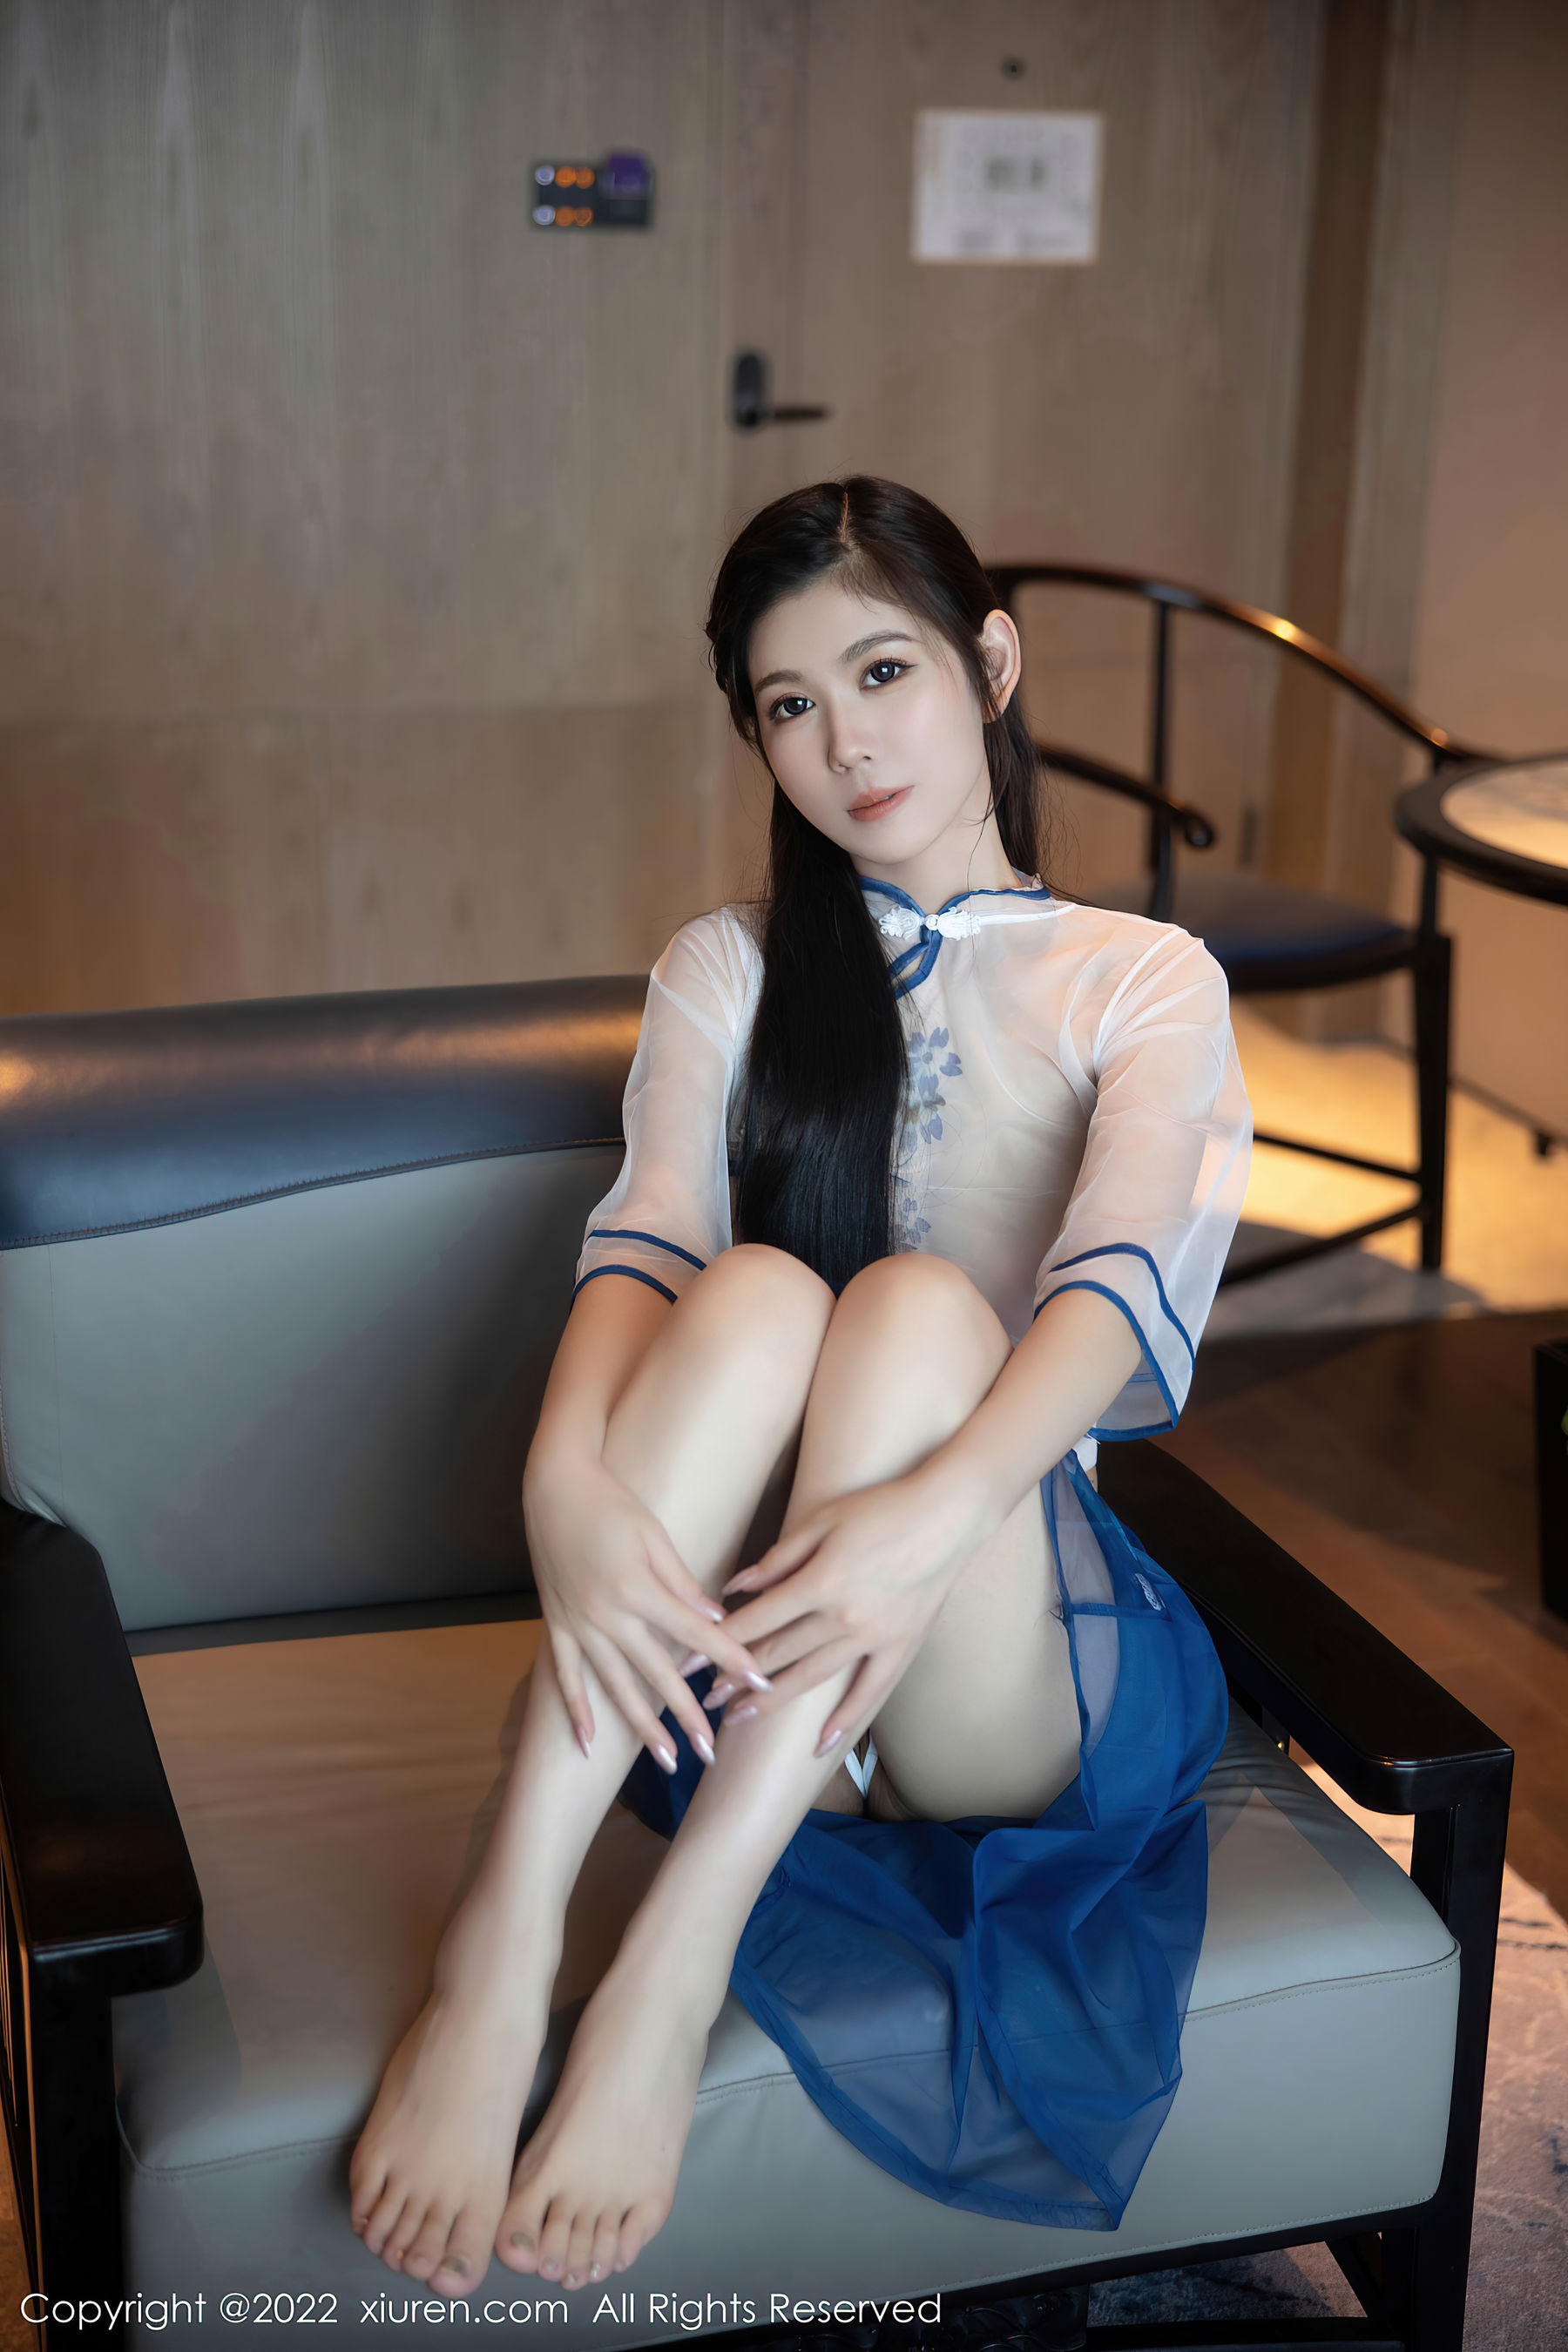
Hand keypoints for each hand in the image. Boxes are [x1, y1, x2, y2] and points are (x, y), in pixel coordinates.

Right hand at [522, 1452, 770, 1770]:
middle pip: (657, 1674)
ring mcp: (578, 1625)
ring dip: (641, 1728)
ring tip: (666, 1761)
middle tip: (712, 1752)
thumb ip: (682, 1584)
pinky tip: (587, 1745)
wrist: (554, 1486)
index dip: (731, 1659)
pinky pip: (565, 1676)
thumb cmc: (612, 1503)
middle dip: (688, 1715)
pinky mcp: (557, 1626)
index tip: (760, 1682)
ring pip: (615, 1686)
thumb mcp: (655, 1536)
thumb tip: (716, 1619)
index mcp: (638, 1589)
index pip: (695, 1635)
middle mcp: (607, 1615)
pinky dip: (576, 1710)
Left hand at [710, 1468, 993, 1757]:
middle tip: (703, 1698)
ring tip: (739, 1718)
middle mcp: (844, 1618)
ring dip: (772, 1700)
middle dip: (736, 1678)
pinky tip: (819, 1744)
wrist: (951, 1515)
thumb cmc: (883, 1508)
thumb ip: (778, 1558)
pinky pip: (869, 1694)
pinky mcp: (901, 1649)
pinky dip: (844, 1721)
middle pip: (778, 1654)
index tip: (689, 1662)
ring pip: (812, 1678)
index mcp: (820, 1582)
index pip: (756, 1622)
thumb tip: (735, 1587)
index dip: (718, 1643)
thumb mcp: (823, 1520)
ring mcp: (874, 1639)